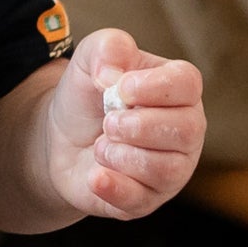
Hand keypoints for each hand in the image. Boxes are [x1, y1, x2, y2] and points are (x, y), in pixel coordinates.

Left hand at [45, 27, 203, 220]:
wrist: (60, 138)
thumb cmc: (88, 95)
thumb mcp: (90, 59)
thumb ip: (106, 47)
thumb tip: (112, 74)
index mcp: (178, 90)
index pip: (188, 84)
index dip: (154, 87)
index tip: (119, 88)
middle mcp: (185, 130)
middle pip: (186, 130)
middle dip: (137, 125)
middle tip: (107, 122)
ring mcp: (172, 168)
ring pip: (166, 169)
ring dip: (121, 155)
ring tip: (100, 146)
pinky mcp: (148, 199)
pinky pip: (142, 199)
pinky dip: (114, 186)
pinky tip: (95, 175)